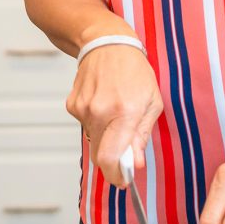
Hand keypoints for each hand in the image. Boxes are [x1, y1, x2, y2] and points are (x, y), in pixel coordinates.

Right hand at [66, 45, 162, 186]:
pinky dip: (96, 122)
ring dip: (106, 136)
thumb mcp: (151, 101)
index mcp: (124, 112)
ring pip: (94, 140)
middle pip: (99, 156)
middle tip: (125, 151)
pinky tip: (103, 102)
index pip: (111, 159)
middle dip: (113, 160)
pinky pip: (85, 125)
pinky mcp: (72, 105)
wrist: (107, 43)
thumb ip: (142, 135)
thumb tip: (136, 163)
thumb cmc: (134, 71)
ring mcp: (83, 108)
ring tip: (116, 111)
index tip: (123, 180)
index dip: (116, 176)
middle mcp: (100, 112)